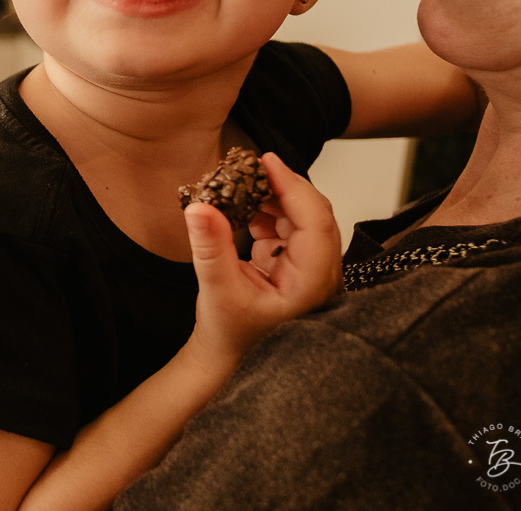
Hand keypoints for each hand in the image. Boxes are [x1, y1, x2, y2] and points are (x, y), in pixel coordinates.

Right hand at [184, 152, 341, 373]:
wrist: (228, 358)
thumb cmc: (229, 334)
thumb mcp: (216, 290)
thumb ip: (210, 247)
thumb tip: (199, 206)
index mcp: (312, 283)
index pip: (315, 220)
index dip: (292, 186)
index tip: (265, 161)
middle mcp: (321, 274)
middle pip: (314, 213)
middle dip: (283, 187)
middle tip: (250, 167)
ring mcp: (311, 269)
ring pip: (303, 217)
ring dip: (275, 199)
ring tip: (241, 188)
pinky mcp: (297, 264)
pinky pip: (291, 226)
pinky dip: (269, 213)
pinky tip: (246, 212)